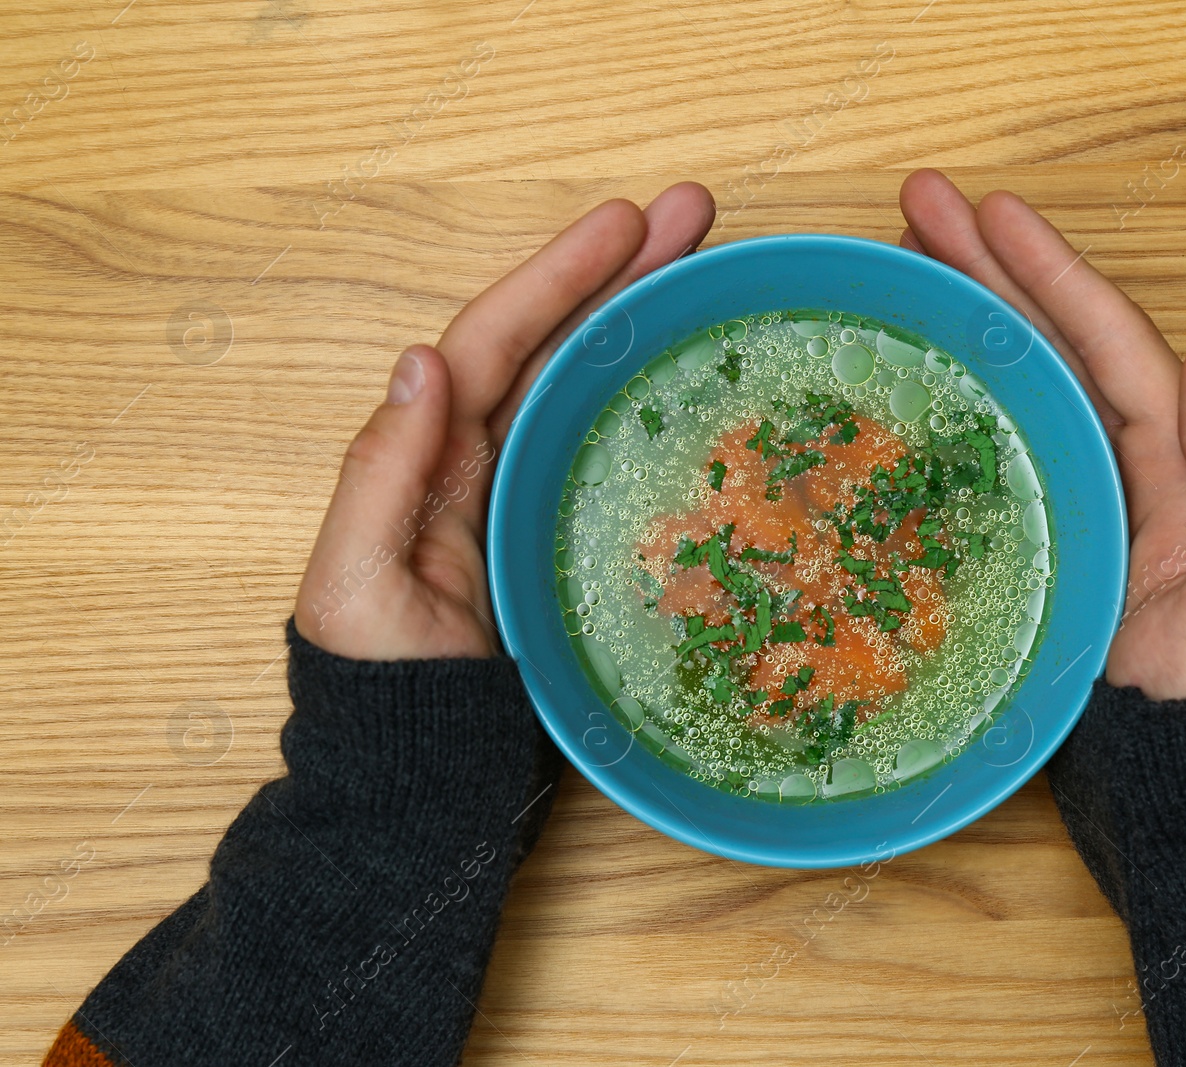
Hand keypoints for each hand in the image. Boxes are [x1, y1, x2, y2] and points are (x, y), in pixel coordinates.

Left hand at [294, 183, 716, 659]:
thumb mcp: (357, 582)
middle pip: (557, 344)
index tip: (625, 221)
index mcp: (433, 456)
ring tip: (709, 265)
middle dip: (621, 274)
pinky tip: (705, 376)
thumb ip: (383, 476)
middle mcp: (485, 459)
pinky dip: (656, 403)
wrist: (420, 774)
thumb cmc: (380, 687)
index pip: (497, 340)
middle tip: (694, 216)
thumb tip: (418, 360)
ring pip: (594, 386)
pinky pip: (616, 452)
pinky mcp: (574, 539)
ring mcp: (533, 496)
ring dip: (646, 319)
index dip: (559, 276)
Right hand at [897, 169, 1185, 698]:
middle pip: (1051, 345)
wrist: (1177, 780)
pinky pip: (991, 451)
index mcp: (1178, 460)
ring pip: (1016, 385)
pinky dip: (953, 401)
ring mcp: (1074, 497)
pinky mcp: (1033, 538)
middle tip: (917, 206)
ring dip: (966, 318)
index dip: (1051, 274)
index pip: (1110, 343)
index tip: (990, 211)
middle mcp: (1124, 462)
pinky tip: (907, 370)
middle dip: (989, 271)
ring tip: (902, 260)